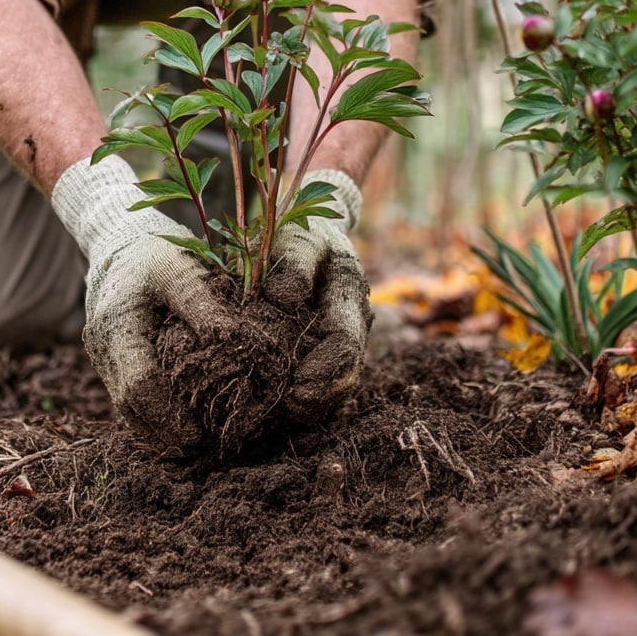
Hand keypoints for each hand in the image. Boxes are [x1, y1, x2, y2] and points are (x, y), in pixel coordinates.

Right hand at [52, 156, 229, 448]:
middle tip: (201, 443)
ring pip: (124, 406)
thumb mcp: (181, 271)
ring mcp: (102, 356)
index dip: (168, 413)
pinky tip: (175, 422)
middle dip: (164, 429)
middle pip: (129, 405)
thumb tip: (233, 342)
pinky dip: (149, 413)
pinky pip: (125, 395)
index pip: (139, 384)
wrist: (119, 242)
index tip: (198, 431)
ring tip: (191, 440)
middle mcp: (103, 347)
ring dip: (156, 427)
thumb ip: (203, 306)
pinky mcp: (110, 358)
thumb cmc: (155, 254)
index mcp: (117, 326)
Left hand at [265, 170, 372, 422]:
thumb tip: (283, 300)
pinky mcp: (334, 341)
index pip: (344, 341)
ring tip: (288, 410)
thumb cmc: (296, 229)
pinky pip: (332, 377)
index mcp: (347, 287)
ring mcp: (348, 329)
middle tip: (290, 406)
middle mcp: (354, 313)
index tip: (295, 388)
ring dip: (319, 399)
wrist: (313, 225)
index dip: (323, 371)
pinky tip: (289, 405)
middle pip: (348, 367)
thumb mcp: (293, 234)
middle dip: (322, 393)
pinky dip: (315, 395)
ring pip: (344, 376)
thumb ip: (291, 263)